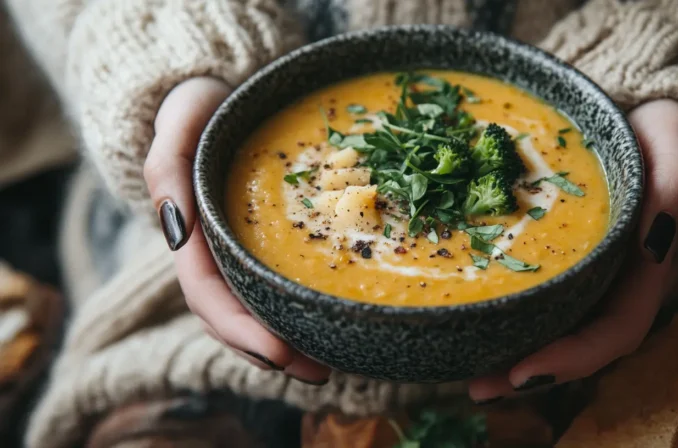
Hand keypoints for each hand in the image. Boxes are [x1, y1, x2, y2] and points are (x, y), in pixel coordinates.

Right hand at [143, 77, 330, 384]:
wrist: (222, 90)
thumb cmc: (199, 104)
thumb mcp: (179, 121)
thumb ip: (167, 169)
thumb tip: (177, 231)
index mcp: (190, 233)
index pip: (208, 296)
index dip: (240, 329)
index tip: (280, 353)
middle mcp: (213, 250)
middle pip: (234, 317)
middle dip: (272, 352)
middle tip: (320, 373)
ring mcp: (238, 250)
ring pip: (255, 311)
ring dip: (289, 344)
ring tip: (331, 367)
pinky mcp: (266, 242)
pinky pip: (277, 285)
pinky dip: (299, 312)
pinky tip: (333, 325)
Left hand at [468, 99, 677, 401]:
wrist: (631, 117)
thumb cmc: (653, 129)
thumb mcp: (672, 138)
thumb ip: (675, 182)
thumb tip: (652, 243)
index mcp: (643, 267)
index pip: (616, 330)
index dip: (574, 357)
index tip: (527, 369)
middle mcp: (611, 281)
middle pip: (575, 343)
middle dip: (529, 372)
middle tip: (477, 386)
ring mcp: (582, 274)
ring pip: (549, 328)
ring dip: (508, 356)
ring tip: (464, 374)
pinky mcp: (552, 259)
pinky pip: (530, 297)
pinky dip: (500, 317)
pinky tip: (462, 320)